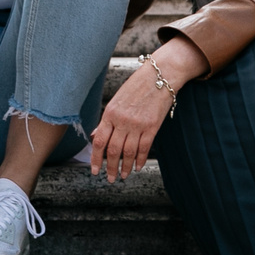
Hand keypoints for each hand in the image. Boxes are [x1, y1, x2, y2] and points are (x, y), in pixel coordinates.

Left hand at [88, 37, 208, 181]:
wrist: (160, 75)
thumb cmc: (137, 86)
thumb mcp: (117, 100)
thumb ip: (107, 120)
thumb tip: (95, 136)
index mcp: (110, 113)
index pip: (99, 141)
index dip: (95, 159)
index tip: (94, 170)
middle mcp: (122, 120)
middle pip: (113, 150)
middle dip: (110, 167)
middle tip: (110, 179)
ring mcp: (138, 124)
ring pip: (129, 152)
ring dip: (125, 167)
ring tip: (123, 176)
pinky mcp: (152, 126)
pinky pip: (144, 148)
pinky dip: (141, 160)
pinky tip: (138, 167)